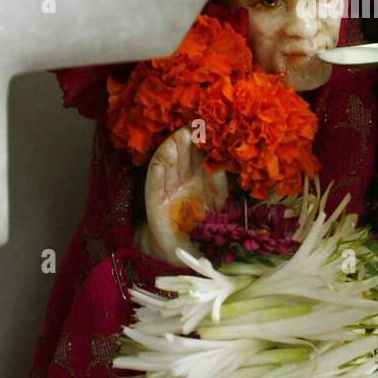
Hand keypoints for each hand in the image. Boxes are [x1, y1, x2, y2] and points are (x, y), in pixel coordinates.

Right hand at [142, 127, 228, 265]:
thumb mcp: (218, 198)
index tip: (209, 124)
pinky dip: (157, 169)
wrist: (188, 254)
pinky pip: (154, 182)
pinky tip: (163, 157)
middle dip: (188, 139)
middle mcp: (181, 179)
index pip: (198, 154)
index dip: (202, 140)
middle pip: (182, 154)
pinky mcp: (155, 201)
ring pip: (167, 163)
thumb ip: (219, 178)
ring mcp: (167, 188)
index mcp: (198, 177)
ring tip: (179, 134)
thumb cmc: (205, 226)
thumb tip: (223, 155)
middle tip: (195, 123)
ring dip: (172, 147)